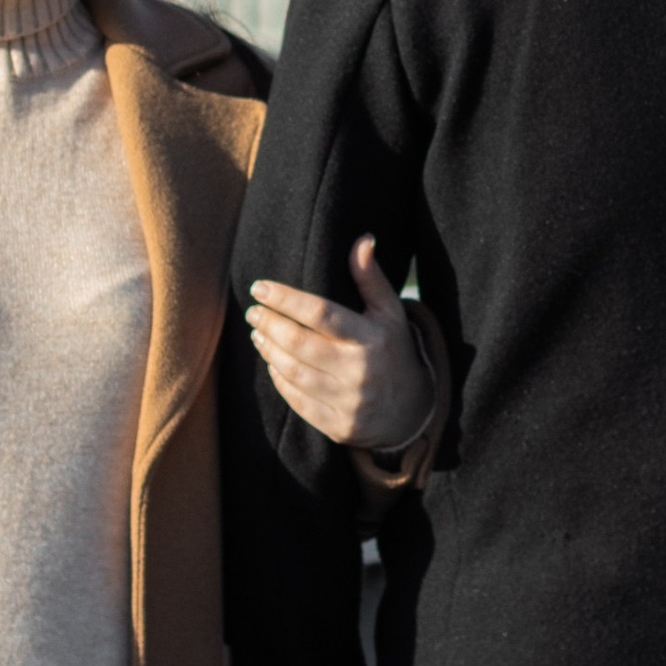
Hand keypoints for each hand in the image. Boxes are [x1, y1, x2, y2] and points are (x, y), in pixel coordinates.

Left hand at [248, 239, 434, 452]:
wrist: (412, 410)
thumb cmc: (393, 349)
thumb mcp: (389, 313)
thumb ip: (371, 278)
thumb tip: (362, 239)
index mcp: (371, 338)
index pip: (320, 313)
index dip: (285, 299)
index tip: (259, 287)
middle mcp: (360, 371)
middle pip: (299, 344)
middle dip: (269, 324)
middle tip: (252, 311)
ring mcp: (349, 402)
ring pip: (293, 373)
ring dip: (269, 351)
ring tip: (259, 333)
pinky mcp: (338, 426)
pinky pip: (298, 402)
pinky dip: (279, 380)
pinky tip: (273, 363)